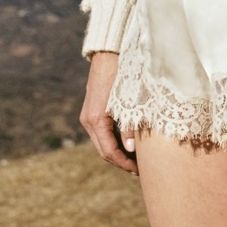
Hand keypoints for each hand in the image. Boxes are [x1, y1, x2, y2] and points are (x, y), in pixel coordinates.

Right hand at [79, 51, 136, 174]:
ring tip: (136, 160)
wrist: (108, 55)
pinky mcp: (92, 111)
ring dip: (117, 153)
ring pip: (101, 143)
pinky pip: (101, 133)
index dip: (123, 163)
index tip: (138, 171)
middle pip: (103, 151)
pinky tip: (128, 143)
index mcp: (96, 120)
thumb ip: (130, 125)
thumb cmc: (122, 76)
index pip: (109, 152)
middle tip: (139, 170)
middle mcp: (88, 121)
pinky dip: (113, 141)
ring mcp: (88, 116)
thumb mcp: (129, 102)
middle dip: (120, 162)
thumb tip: (130, 149)